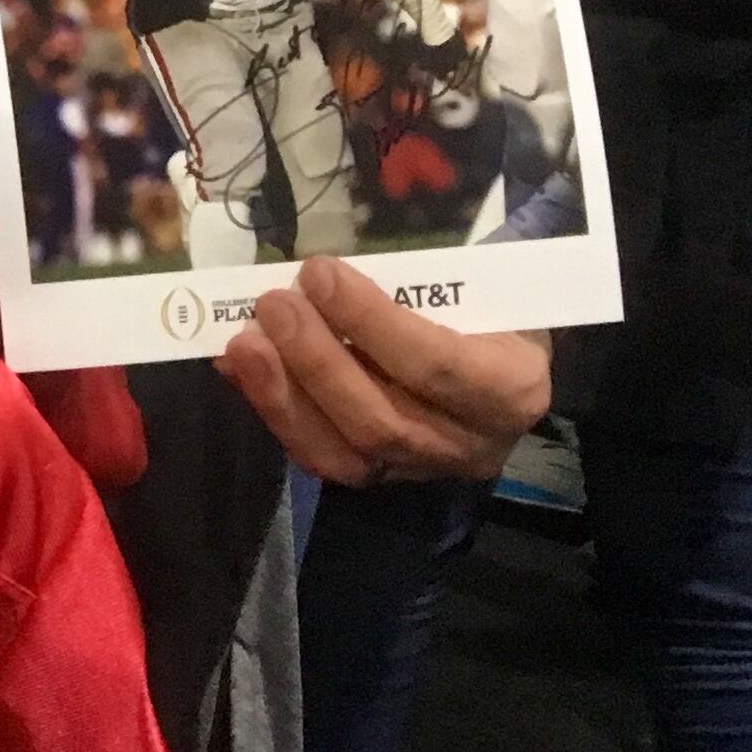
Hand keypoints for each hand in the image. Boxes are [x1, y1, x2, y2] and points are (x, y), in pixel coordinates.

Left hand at [218, 256, 551, 484]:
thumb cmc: (482, 306)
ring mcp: (421, 469)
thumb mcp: (475, 284)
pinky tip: (239, 368)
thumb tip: (321, 274)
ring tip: (243, 341)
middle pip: (382, 419)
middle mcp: (471, 445)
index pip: (436, 365)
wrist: (498, 360)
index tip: (318, 272)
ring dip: (283, 393)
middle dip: (316, 360)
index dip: (370, 320)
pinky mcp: (377, 480)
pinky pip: (319, 457)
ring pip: (344, 452)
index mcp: (511, 388)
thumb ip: (416, 281)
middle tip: (272, 303)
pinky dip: (274, 410)